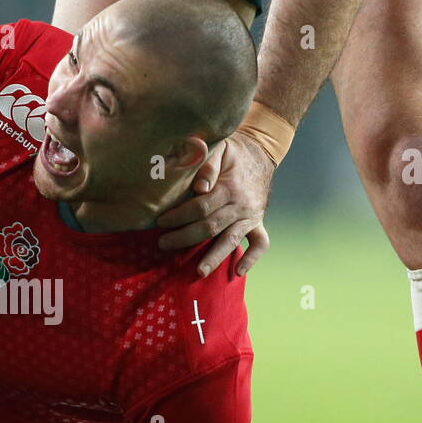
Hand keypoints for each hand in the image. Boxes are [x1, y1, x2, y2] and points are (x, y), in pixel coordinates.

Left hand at [156, 132, 275, 276]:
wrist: (260, 152)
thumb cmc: (232, 152)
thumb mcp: (219, 149)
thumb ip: (207, 166)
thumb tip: (199, 188)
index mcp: (229, 188)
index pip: (201, 207)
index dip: (179, 216)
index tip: (161, 221)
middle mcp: (241, 205)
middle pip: (211, 227)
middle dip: (185, 237)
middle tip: (163, 244)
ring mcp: (251, 216)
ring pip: (231, 240)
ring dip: (214, 257)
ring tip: (199, 272)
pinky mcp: (258, 222)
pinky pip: (260, 243)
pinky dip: (252, 259)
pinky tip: (237, 273)